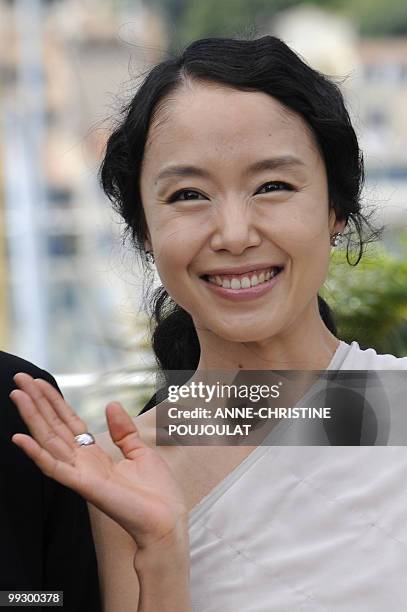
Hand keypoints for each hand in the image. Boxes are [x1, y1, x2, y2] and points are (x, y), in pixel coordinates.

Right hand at [10, 374, 187, 552]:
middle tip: (20, 378)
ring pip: (49, 440)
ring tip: (17, 395)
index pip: (68, 422)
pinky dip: (36, 453)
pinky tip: (20, 438)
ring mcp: (80, 473)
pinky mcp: (83, 486)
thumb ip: (123, 430)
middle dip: (36, 402)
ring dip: (32, 418)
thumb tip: (111, 404)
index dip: (53, 401)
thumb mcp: (141, 451)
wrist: (166, 520)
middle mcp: (83, 462)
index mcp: (95, 454)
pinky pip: (54, 468)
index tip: (39, 382)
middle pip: (53, 426)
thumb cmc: (156, 492)